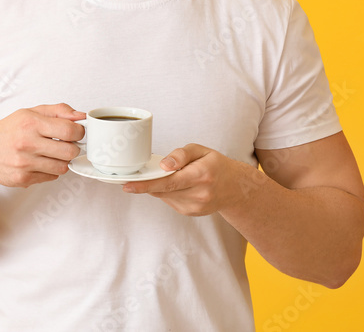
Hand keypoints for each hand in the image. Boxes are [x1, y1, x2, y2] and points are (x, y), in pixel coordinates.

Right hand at [0, 103, 84, 187]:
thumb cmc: (8, 131)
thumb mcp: (30, 113)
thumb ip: (58, 111)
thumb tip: (81, 116)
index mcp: (30, 123)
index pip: (70, 130)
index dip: (79, 132)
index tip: (77, 132)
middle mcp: (27, 143)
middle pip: (70, 151)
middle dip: (73, 148)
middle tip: (66, 144)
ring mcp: (25, 163)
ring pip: (62, 167)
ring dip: (62, 160)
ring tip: (51, 154)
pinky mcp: (23, 179)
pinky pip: (51, 177)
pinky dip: (50, 170)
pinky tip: (40, 162)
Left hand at [122, 143, 259, 215]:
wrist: (235, 188)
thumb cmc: (216, 165)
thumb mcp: (201, 150)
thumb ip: (181, 154)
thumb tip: (164, 165)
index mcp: (202, 175)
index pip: (169, 182)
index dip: (146, 185)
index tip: (128, 186)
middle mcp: (199, 194)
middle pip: (163, 190)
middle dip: (147, 184)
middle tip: (130, 180)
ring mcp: (195, 207)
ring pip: (164, 196)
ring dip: (159, 187)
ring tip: (171, 176)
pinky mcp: (191, 213)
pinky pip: (170, 201)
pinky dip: (167, 192)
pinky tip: (177, 185)